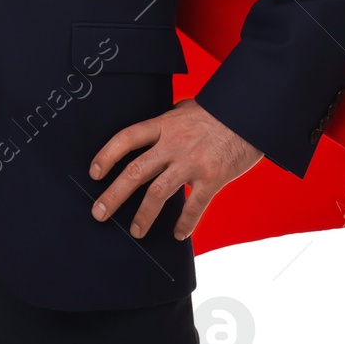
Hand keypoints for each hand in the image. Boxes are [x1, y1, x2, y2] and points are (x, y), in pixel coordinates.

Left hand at [87, 97, 262, 239]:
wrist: (250, 113)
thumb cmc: (219, 110)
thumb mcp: (187, 108)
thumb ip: (169, 119)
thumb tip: (158, 122)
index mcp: (165, 125)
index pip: (127, 138)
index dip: (107, 155)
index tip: (94, 172)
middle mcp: (174, 144)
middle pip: (136, 171)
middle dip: (114, 195)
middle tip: (98, 213)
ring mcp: (192, 162)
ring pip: (159, 193)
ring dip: (144, 215)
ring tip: (136, 231)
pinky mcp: (212, 178)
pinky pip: (194, 206)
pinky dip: (185, 223)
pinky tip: (178, 235)